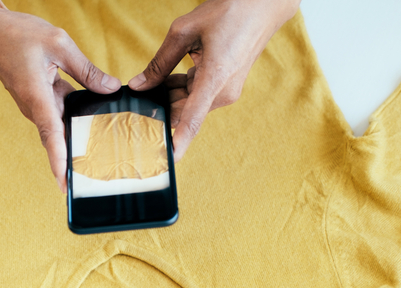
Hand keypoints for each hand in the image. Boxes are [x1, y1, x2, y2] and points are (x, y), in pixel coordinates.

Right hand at [0, 0, 120, 190]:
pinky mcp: (37, 98)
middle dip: (71, 159)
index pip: (50, 135)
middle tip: (91, 180)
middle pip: (57, 138)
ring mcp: (34, 104)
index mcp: (36, 96)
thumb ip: (86, 69)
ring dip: (75, 136)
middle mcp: (33, 106)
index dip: (58, 161)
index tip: (63, 184)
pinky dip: (72, 117)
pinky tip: (92, 117)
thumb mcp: (59, 44)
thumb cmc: (18, 34)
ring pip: (59, 125)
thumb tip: (110, 88)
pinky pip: (58, 112)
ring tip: (99, 154)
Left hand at [129, 0, 299, 161]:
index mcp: (215, 77)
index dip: (178, 142)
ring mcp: (227, 91)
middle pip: (184, 112)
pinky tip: (169, 78)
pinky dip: (182, 90)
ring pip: (189, 105)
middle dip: (161, 109)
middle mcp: (224, 91)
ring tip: (155, 81)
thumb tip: (140, 85)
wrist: (263, 5)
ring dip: (171, 96)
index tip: (166, 160)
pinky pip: (198, 96)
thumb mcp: (185, 31)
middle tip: (138, 102)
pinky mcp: (227, 87)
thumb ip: (160, 62)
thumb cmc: (229, 11)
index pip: (192, 120)